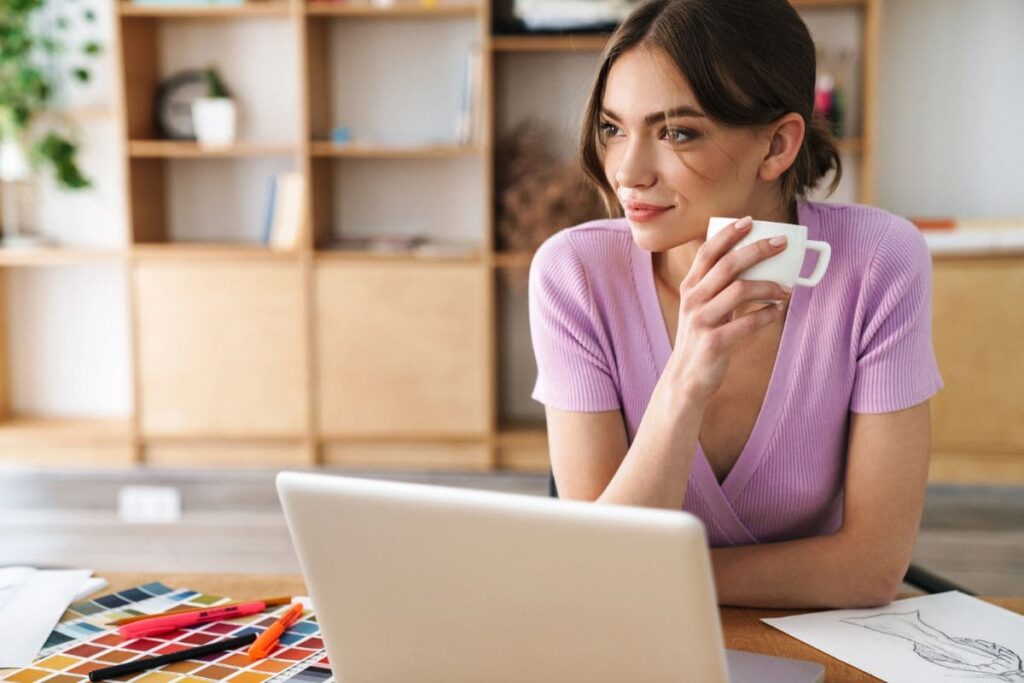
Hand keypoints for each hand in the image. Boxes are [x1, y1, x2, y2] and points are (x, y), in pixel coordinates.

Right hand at [671, 215, 791, 401]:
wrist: (686, 378)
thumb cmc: (702, 338)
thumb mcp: (702, 308)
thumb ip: (718, 287)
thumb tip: (753, 265)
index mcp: (690, 288)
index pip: (708, 252)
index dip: (729, 234)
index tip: (750, 221)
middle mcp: (693, 300)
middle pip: (728, 264)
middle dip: (758, 250)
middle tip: (782, 244)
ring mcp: (702, 321)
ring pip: (740, 290)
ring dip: (769, 287)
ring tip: (785, 290)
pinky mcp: (714, 342)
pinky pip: (747, 322)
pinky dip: (766, 315)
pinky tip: (776, 312)